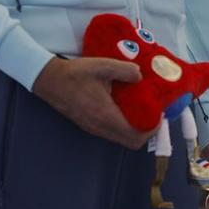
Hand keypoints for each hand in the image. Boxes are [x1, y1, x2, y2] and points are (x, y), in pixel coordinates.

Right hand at [32, 56, 150, 148]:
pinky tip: (126, 106)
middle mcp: (100, 127)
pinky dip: (124, 124)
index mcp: (106, 116)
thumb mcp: (103, 66)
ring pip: (121, 138)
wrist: (49, 80)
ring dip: (135, 127)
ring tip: (142, 108)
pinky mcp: (89, 125)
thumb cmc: (75, 74)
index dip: (152, 129)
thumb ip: (125, 70)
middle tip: (153, 111)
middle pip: (131, 142)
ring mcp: (93, 128)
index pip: (135, 136)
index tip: (159, 113)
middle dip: (147, 130)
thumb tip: (140, 76)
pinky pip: (112, 132)